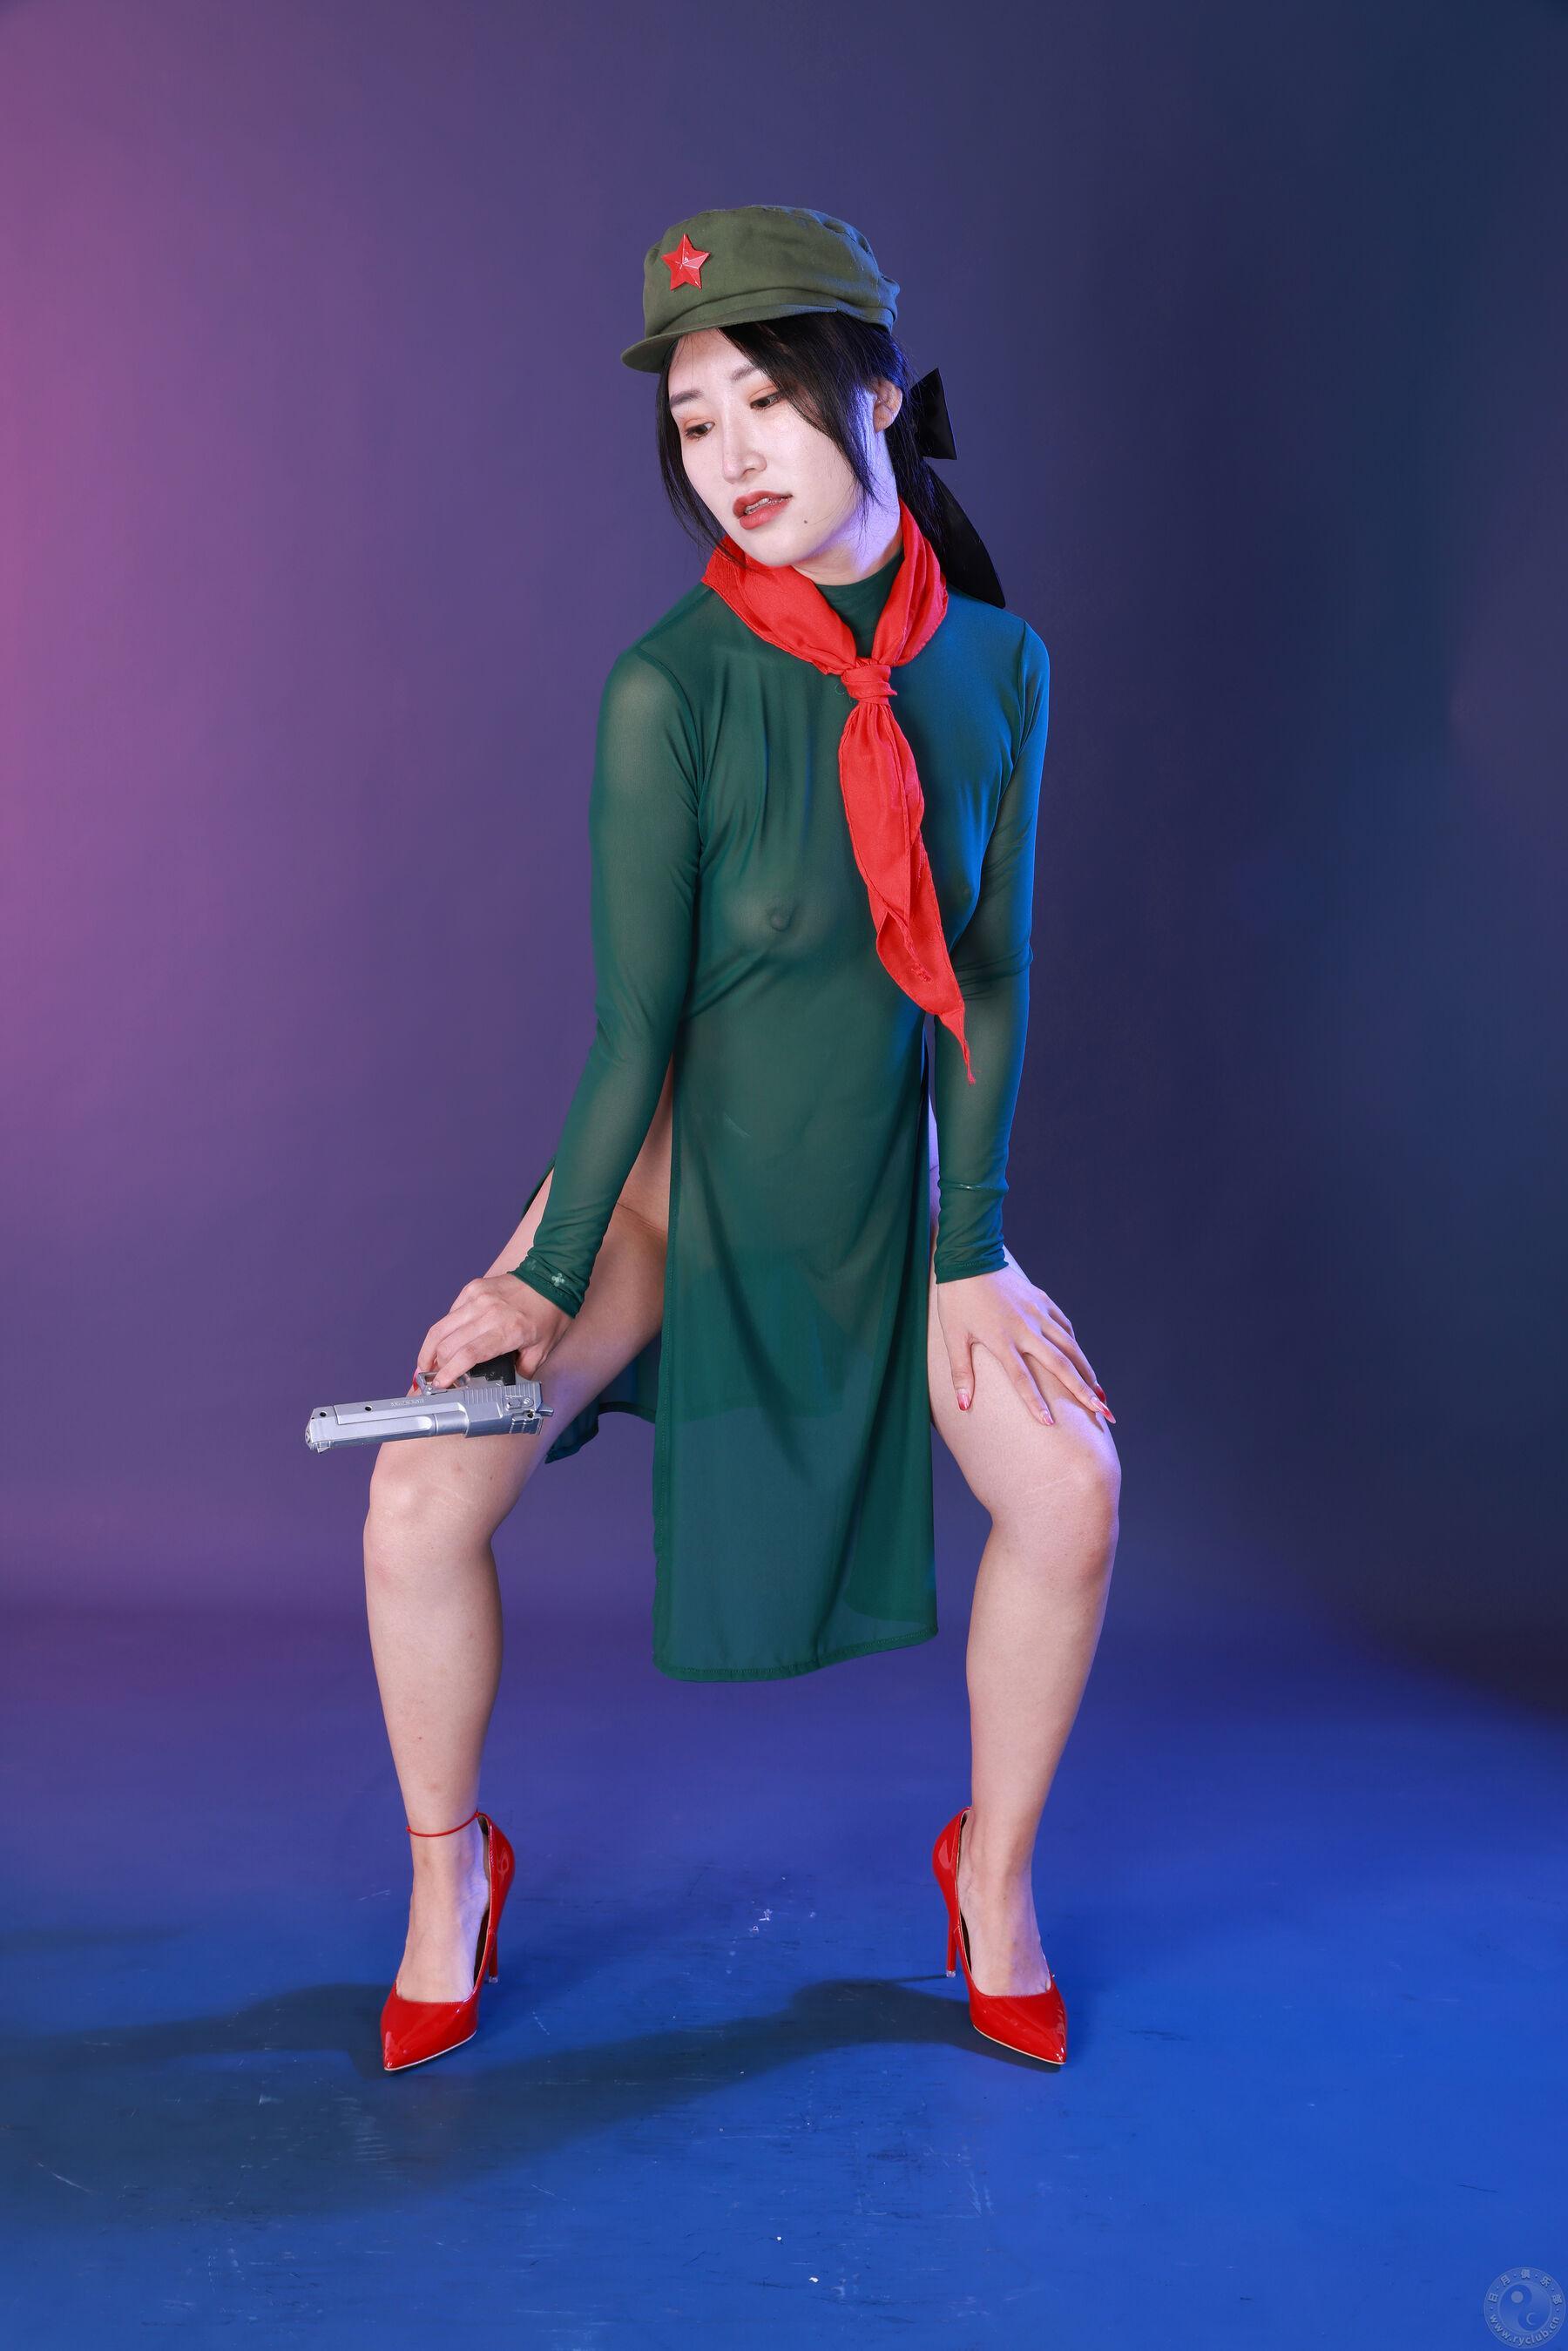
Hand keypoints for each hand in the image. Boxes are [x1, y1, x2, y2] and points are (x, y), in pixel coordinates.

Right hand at [409, 1274, 572, 1392]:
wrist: (552, 1276)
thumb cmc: (550, 1312)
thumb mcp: (542, 1350)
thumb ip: (520, 1371)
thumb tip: (504, 1386)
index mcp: (507, 1331)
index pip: (468, 1355)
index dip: (448, 1372)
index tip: (439, 1385)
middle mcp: (489, 1312)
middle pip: (448, 1343)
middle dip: (435, 1366)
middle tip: (431, 1379)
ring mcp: (478, 1297)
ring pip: (441, 1327)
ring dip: (429, 1349)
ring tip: (425, 1364)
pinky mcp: (473, 1288)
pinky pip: (450, 1313)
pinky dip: (443, 1330)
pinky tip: (443, 1342)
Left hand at [935, 1253, 1112, 1427]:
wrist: (971, 1256)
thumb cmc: (957, 1299)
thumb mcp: (953, 1336)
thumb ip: (961, 1372)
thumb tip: (962, 1406)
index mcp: (1002, 1339)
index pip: (1022, 1379)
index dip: (1035, 1403)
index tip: (1050, 1424)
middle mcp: (1026, 1328)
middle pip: (1060, 1365)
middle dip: (1084, 1392)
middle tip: (1103, 1414)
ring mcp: (1038, 1313)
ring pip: (1070, 1347)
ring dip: (1087, 1372)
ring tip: (1101, 1394)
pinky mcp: (1043, 1300)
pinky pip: (1064, 1327)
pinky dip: (1074, 1345)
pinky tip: (1080, 1359)